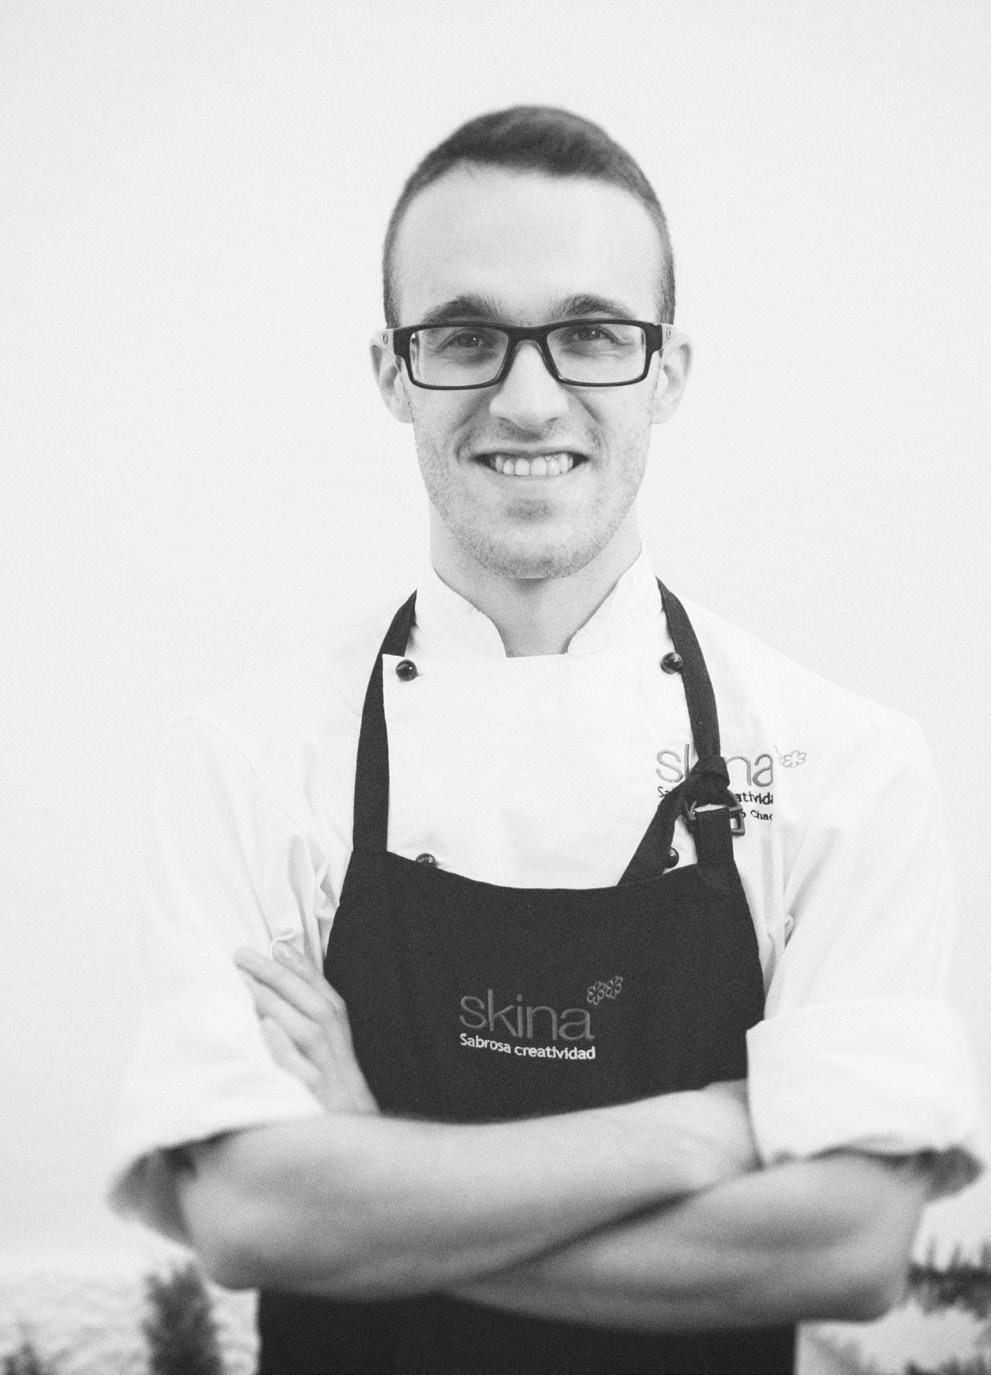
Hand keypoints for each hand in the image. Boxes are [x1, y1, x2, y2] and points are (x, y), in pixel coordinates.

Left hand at [235, 942, 377, 1113]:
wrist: (360, 1170)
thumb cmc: (335, 1123)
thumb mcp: (330, 1083)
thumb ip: (310, 1048)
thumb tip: (271, 1017)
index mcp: (343, 1053)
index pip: (328, 1002)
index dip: (306, 972)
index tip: (279, 946)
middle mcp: (340, 1063)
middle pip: (315, 1009)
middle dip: (280, 977)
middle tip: (243, 955)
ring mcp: (329, 1085)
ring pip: (307, 1032)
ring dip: (276, 1002)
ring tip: (244, 980)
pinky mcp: (316, 1108)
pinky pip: (300, 1074)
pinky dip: (285, 1048)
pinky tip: (264, 1027)